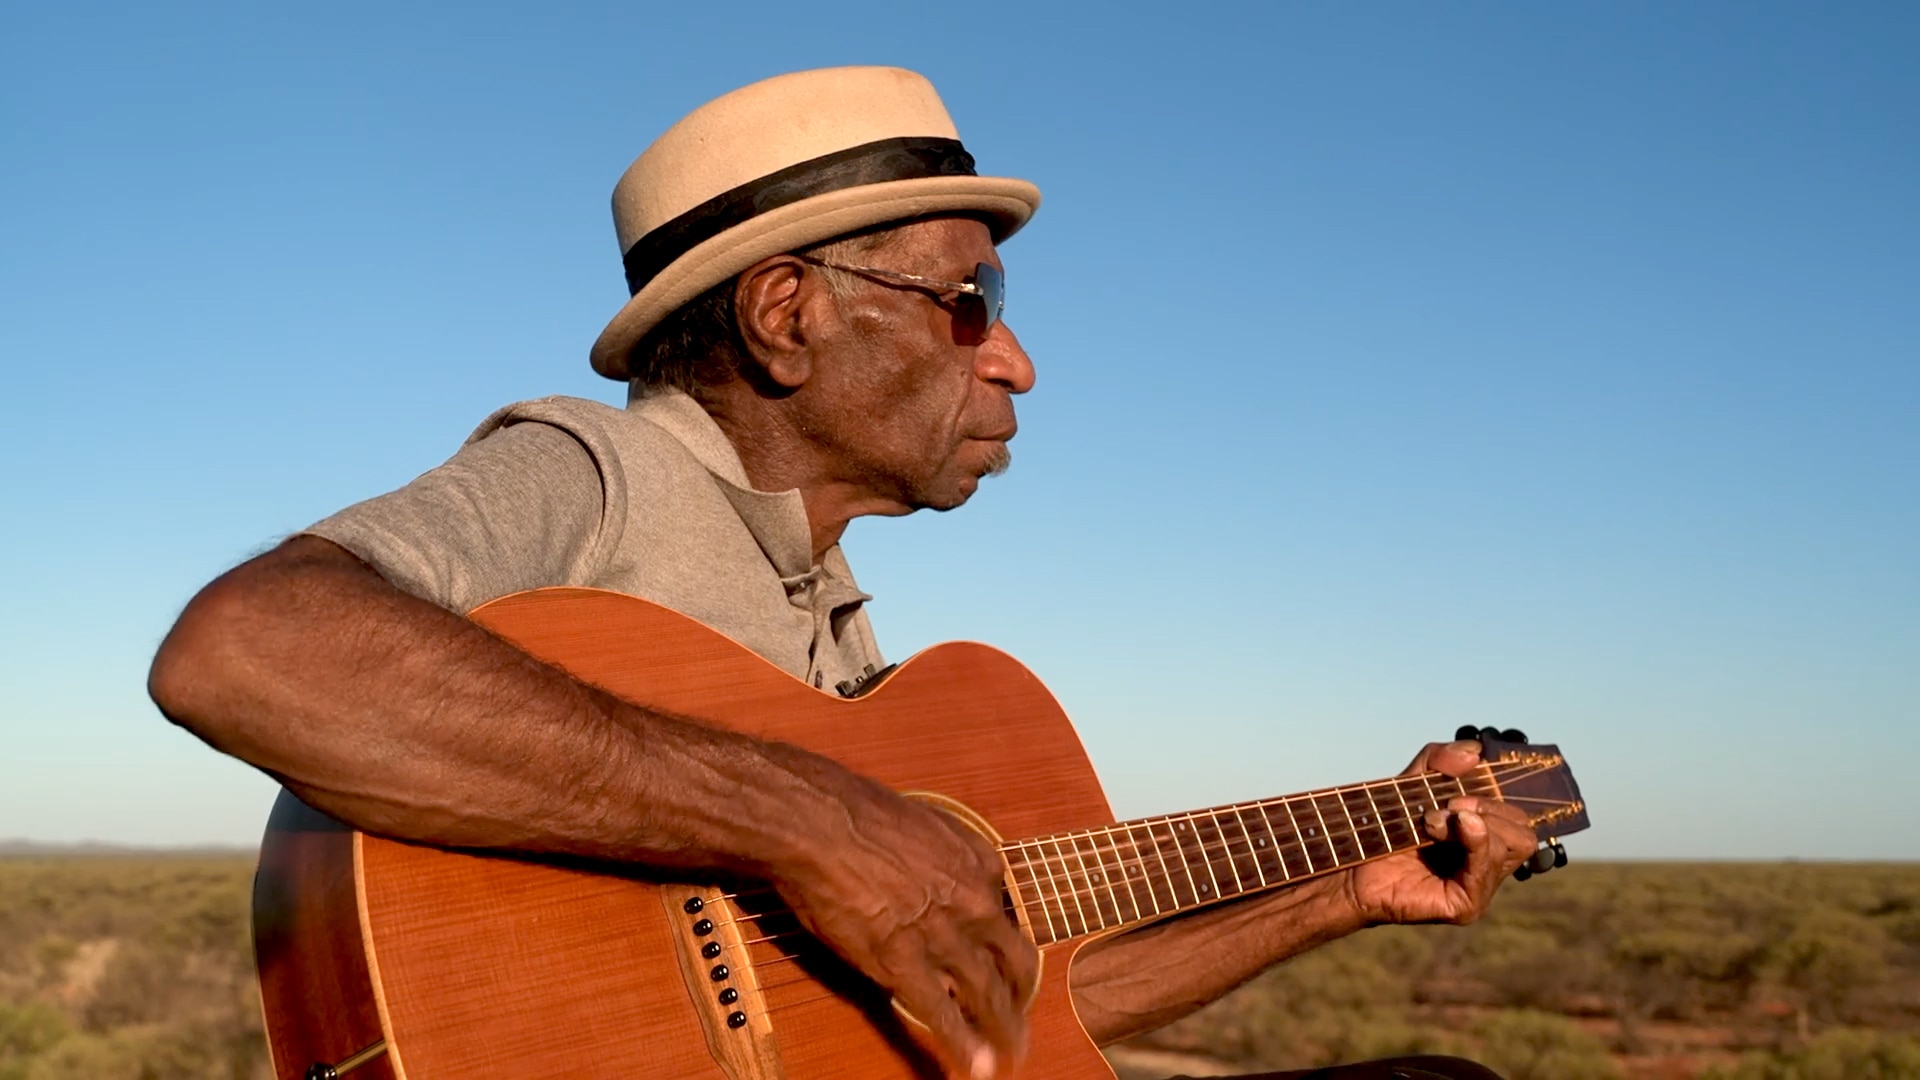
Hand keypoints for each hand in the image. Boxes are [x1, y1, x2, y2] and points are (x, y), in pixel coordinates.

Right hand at [762, 752, 1035, 1079]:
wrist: (820, 822)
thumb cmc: (860, 812)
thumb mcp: (927, 822)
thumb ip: (948, 853)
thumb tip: (944, 871)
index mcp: (981, 864)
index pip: (1006, 914)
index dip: (1001, 943)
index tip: (999, 960)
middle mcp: (974, 903)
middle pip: (1015, 961)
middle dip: (1022, 996)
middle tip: (1022, 1019)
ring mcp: (943, 937)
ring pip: (988, 993)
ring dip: (1004, 1029)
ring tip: (1012, 1052)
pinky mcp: (903, 964)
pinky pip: (942, 1014)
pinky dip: (963, 1045)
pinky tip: (976, 1067)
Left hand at [1341, 740, 1536, 926]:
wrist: (1351, 862)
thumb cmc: (1384, 825)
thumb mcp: (1413, 781)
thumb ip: (1440, 759)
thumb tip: (1475, 751)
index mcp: (1484, 840)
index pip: (1518, 820)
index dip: (1495, 800)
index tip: (1455, 794)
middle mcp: (1487, 866)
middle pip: (1522, 834)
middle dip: (1489, 810)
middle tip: (1448, 808)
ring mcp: (1479, 888)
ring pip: (1511, 849)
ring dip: (1472, 825)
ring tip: (1431, 823)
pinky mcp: (1465, 905)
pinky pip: (1486, 873)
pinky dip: (1476, 844)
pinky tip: (1454, 829)